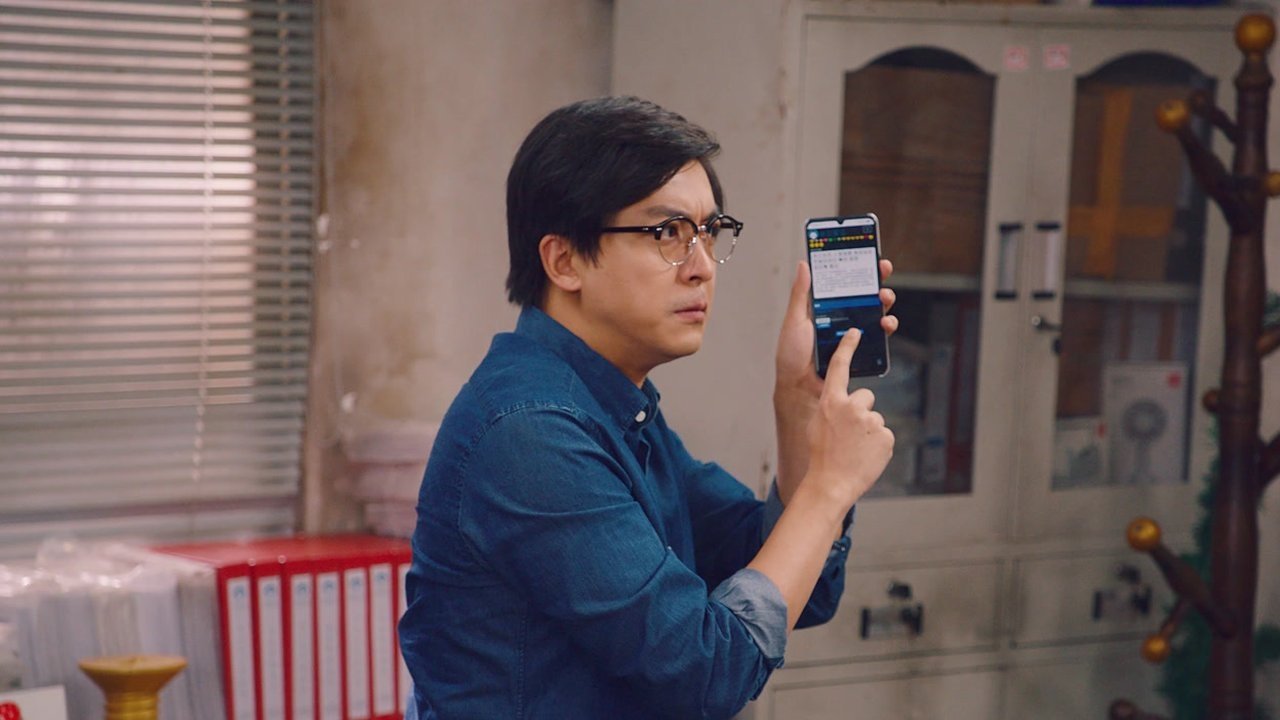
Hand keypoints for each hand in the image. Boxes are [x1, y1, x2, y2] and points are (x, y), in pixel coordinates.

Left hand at [774, 259, 899, 405]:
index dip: (857, 269)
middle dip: (877, 280)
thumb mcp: (794, 320)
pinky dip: (886, 327)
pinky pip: (879, 337)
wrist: (800, 388)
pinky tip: (884, 324)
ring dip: (885, 302)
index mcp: (825, 309)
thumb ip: (800, 293)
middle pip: (864, 295)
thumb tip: (804, 264)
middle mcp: (841, 320)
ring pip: (876, 313)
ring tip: (884, 299)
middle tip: (882, 271)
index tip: (869, 255)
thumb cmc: (792, 356)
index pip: (844, 284)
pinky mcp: (862, 352)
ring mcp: (853, 335)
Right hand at [805, 328, 894, 506]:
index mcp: (831, 401)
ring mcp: (871, 420)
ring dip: (868, 431)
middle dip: (861, 411)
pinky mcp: (886, 435)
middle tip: (849, 434)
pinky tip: (865, 456)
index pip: (840, 367)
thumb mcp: (818, 424)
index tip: (856, 331)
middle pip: (865, 396)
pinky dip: (877, 444)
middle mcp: (852, 406)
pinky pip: (883, 434)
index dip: (848, 346)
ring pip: (874, 418)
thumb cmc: (821, 455)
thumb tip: (846, 404)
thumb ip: (832, 408)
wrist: (831, 483)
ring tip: (855, 449)